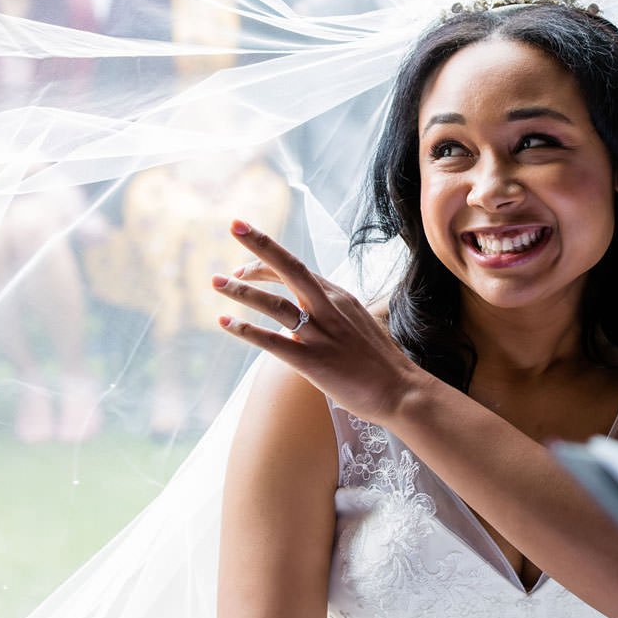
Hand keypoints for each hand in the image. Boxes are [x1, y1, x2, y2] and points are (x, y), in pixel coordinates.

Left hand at [212, 220, 423, 423]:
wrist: (400, 391)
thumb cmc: (378, 363)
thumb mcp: (358, 324)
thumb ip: (333, 315)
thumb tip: (309, 317)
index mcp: (339, 297)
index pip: (298, 269)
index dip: (268, 261)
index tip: (244, 262)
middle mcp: (330, 308)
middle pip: (290, 268)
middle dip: (261, 245)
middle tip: (235, 225)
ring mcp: (321, 334)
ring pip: (276, 304)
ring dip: (243, 291)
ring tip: (216, 282)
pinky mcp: (313, 361)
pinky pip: (273, 341)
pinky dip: (246, 330)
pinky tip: (225, 322)